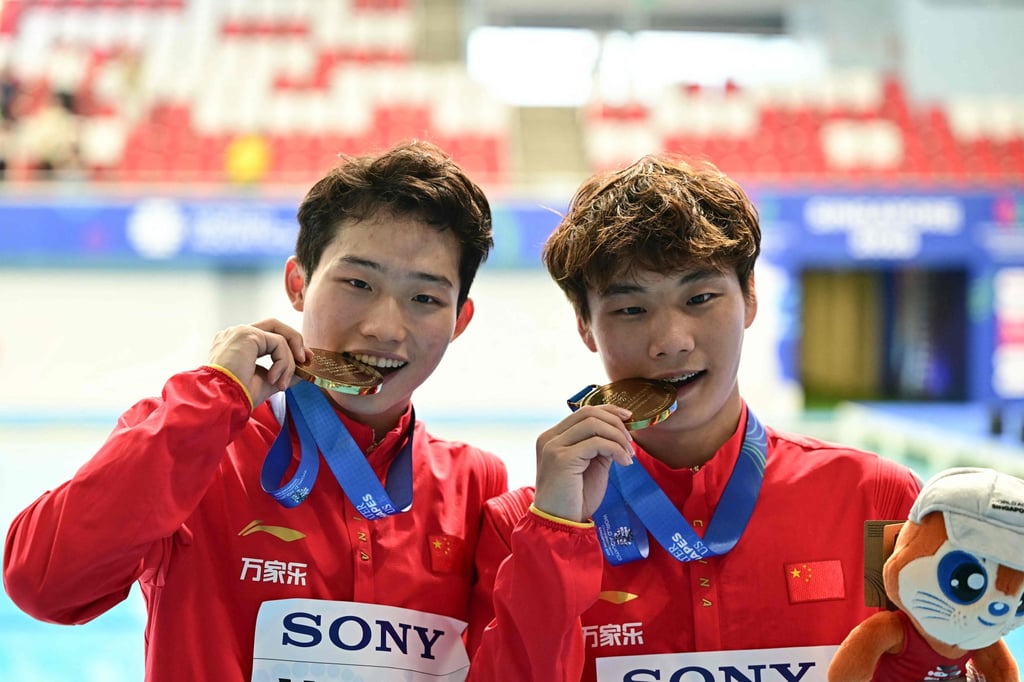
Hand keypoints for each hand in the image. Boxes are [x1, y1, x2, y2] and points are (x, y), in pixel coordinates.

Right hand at [207, 319, 309, 406]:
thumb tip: (303, 370)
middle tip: (306, 359)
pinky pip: (278, 343)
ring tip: (282, 382)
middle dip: (295, 342)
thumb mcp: (268, 382)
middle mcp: (236, 334)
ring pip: (279, 336)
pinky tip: (273, 379)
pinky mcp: (247, 334)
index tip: (303, 361)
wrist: (222, 402)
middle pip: (275, 326)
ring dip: (289, 361)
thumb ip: (284, 372)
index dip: (288, 345)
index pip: (268, 336)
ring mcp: (240, 332)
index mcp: (237, 344)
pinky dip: (283, 362)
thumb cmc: (237, 396)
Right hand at [533, 405, 634, 523]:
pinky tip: (624, 463)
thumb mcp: (590, 466)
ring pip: (594, 424)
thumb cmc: (574, 499)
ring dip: (618, 437)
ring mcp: (554, 446)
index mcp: (553, 437)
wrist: (559, 524)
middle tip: (631, 442)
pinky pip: (597, 442)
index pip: (583, 412)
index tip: (628, 418)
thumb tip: (619, 432)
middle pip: (589, 413)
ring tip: (628, 455)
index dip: (609, 411)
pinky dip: (616, 449)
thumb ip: (599, 447)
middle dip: (616, 423)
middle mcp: (550, 438)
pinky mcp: (562, 458)